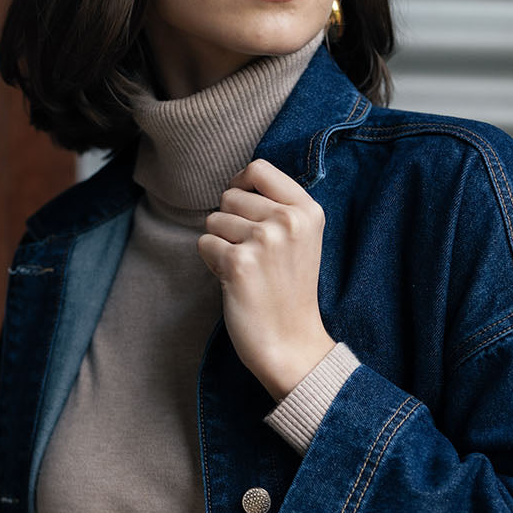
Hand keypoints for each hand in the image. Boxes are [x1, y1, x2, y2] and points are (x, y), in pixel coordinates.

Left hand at [197, 156, 334, 399]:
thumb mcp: (301, 239)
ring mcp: (264, 240)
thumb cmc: (289, 290)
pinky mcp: (238, 263)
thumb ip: (278, 207)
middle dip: (230, 222)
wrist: (291, 343)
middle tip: (251, 255)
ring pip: (214, 220)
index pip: (258, 169)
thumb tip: (237, 182)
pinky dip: (212, 264)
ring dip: (221, 244)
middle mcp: (288, 220)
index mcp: (308, 211)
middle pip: (230, 195)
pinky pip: (204, 244)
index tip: (242, 209)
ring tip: (247, 270)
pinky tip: (235, 282)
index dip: (241, 185)